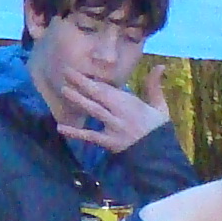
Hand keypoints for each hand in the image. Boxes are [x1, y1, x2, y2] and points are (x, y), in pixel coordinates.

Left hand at [56, 64, 170, 157]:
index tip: (79, 70)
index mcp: (131, 102)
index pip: (109, 88)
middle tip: (66, 72)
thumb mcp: (159, 106)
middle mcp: (121, 112)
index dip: (93, 79)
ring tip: (64, 90)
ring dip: (78, 99)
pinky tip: (61, 127)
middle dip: (82, 82)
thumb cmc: (157, 129)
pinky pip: (90, 136)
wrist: (159, 154)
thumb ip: (154, 86)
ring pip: (94, 110)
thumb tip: (160, 66)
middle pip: (99, 94)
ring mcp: (114, 127)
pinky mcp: (109, 143)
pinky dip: (75, 132)